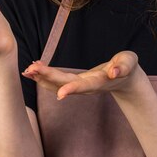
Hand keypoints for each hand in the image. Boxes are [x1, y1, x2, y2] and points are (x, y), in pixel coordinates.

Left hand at [21, 51, 143, 99]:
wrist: (125, 78)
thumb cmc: (127, 67)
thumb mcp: (129, 63)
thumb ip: (123, 66)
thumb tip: (114, 72)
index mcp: (101, 81)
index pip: (86, 86)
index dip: (74, 89)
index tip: (60, 94)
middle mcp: (87, 86)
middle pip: (66, 83)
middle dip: (48, 77)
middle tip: (31, 70)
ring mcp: (80, 85)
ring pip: (58, 84)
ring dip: (42, 79)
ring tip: (27, 71)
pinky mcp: (76, 82)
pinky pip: (57, 80)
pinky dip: (44, 76)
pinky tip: (33, 71)